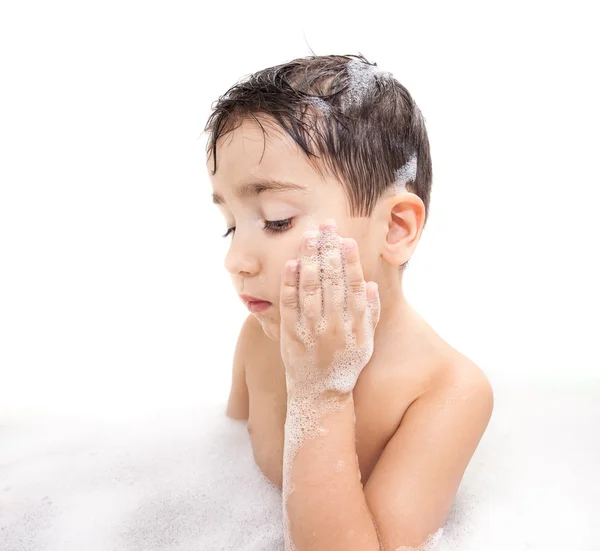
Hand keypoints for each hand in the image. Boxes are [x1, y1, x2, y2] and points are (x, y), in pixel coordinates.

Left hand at [279, 219, 380, 396]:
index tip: (346, 240)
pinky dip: (290, 284)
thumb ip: (370, 313)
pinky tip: (291, 264)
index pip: (353, 287)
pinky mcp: (290, 335)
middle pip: (331, 282)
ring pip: (310, 289)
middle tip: (326, 227)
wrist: (320, 393)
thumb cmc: (345, 364)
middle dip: (329, 252)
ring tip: (308, 237)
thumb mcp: (365, 342)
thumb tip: (370, 284)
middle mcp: (334, 326)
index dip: (350, 262)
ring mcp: (311, 330)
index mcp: (354, 326)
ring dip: (309, 261)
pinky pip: (289, 306)